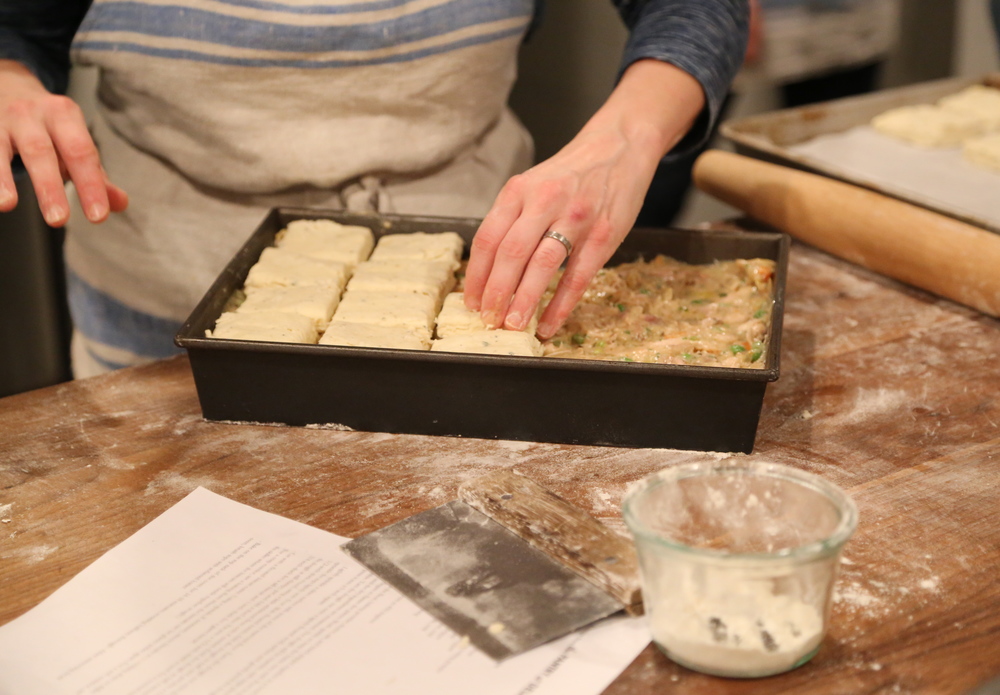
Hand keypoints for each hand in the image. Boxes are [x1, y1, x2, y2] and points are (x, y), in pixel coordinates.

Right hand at [0, 60, 126, 226]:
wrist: (7, 84)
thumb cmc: (48, 126)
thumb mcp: (73, 142)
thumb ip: (95, 175)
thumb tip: (119, 204)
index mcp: (64, 115)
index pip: (81, 153)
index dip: (91, 185)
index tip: (98, 216)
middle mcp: (31, 113)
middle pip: (42, 151)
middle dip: (50, 186)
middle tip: (59, 220)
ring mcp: (0, 119)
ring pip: (0, 148)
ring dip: (3, 177)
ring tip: (7, 204)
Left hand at [463, 59, 704, 338]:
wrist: (619, 145)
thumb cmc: (572, 173)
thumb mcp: (534, 185)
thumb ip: (513, 219)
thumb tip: (490, 270)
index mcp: (519, 190)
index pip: (488, 238)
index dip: (477, 275)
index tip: (471, 301)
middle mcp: (544, 201)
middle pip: (511, 253)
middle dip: (496, 292)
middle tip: (489, 319)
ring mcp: (575, 218)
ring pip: (542, 265)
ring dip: (525, 300)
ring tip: (513, 325)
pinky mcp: (604, 234)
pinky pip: (578, 276)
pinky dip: (561, 304)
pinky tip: (549, 324)